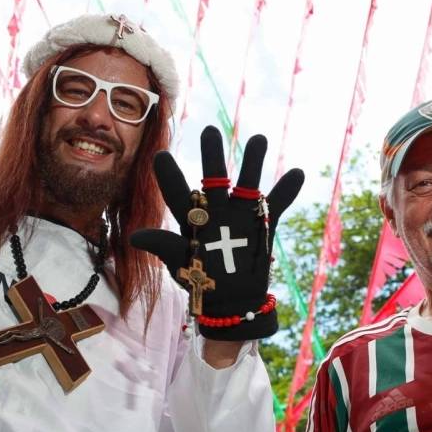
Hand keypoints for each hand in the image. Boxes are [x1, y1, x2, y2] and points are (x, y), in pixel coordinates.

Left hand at [130, 126, 303, 339]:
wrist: (232, 300)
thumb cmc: (200, 282)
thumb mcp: (180, 264)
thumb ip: (163, 245)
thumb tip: (134, 236)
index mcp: (191, 218)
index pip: (176, 191)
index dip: (168, 174)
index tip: (159, 155)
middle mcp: (215, 209)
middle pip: (213, 176)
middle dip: (212, 155)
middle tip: (210, 131)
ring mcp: (240, 214)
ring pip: (247, 181)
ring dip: (253, 161)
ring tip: (257, 139)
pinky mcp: (262, 223)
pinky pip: (277, 203)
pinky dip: (287, 190)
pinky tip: (297, 173)